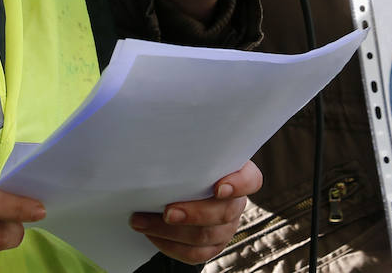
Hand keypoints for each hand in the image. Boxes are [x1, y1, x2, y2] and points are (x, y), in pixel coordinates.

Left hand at [129, 160, 261, 263]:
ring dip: (170, 232)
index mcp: (236, 174)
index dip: (239, 185)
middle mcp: (235, 202)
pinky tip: (150, 234)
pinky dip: (170, 246)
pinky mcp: (212, 245)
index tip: (218, 188)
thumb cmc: (182, 162)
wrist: (175, 186)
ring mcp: (225, 227)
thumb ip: (184, 149)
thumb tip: (156, 138)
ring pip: (206, 236)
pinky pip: (195, 253)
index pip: (251, 180)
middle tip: (167, 212)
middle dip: (194, 214)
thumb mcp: (187, 152)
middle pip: (225, 212)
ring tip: (141, 221)